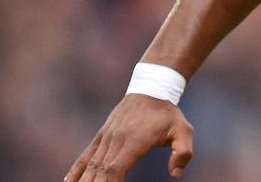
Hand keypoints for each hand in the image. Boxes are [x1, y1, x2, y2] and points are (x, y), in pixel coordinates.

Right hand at [66, 94, 193, 180]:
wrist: (151, 88)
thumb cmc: (168, 114)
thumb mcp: (184, 130)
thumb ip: (183, 152)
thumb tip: (175, 174)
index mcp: (135, 141)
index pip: (116, 168)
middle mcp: (116, 140)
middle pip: (99, 170)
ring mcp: (106, 137)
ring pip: (90, 165)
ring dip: (83, 181)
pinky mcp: (101, 136)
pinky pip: (85, 155)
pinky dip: (75, 169)